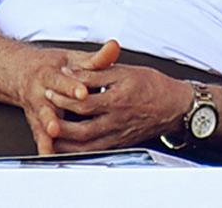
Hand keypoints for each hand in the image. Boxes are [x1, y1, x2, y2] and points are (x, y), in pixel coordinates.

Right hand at [11, 40, 120, 153]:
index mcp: (49, 75)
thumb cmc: (54, 67)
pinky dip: (44, 147)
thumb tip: (113, 47)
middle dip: (52, 116)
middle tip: (58, 125)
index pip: (61, 80)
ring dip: (46, 133)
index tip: (82, 92)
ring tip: (53, 140)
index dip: (72, 87)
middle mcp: (40, 94)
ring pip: (40, 123)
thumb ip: (96, 58)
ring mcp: (37, 110)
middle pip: (46, 105)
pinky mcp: (36, 123)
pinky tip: (49, 155)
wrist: (23, 73)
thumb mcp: (74, 59)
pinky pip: (39, 137)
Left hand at [45, 63, 193, 152]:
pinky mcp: (119, 143)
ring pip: (85, 144)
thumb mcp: (125, 71)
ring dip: (64, 139)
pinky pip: (94, 151)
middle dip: (59, 122)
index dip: (63, 97)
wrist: (175, 106)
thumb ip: (97, 72)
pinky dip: (77, 149)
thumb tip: (72, 72)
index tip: (50, 89)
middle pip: (81, 128)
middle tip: (46, 113)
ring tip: (50, 130)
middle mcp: (117, 120)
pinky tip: (67, 143)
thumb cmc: (153, 86)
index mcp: (119, 98)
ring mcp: (118, 134)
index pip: (83, 101)